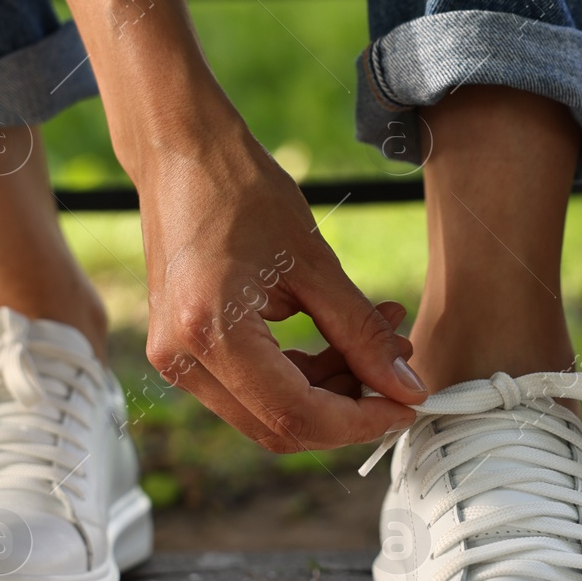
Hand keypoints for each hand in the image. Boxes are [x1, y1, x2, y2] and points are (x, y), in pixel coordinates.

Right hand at [138, 108, 427, 451]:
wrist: (181, 154)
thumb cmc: (242, 191)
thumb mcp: (315, 264)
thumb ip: (362, 334)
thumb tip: (406, 388)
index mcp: (211, 333)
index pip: (295, 414)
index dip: (360, 421)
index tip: (406, 403)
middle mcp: (181, 359)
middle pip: (278, 426)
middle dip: (346, 409)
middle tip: (397, 372)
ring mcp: (175, 359)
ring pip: (266, 412)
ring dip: (328, 390)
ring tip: (377, 342)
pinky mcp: (182, 351)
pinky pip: (249, 388)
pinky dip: (300, 375)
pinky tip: (339, 338)